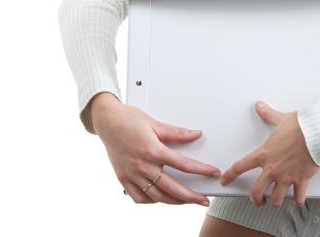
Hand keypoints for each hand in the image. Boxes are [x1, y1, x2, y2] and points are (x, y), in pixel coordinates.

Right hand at [90, 92, 221, 206]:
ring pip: (156, 197)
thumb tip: (196, 134)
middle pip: (172, 188)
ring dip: (174, 201)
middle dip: (191, 196)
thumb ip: (177, 133)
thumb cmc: (128, 119)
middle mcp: (143, 166)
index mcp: (153, 151)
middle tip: (204, 200)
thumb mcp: (155, 123)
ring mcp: (132, 175)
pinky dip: (151, 201)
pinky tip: (159, 199)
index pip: (183, 165)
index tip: (213, 173)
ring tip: (186, 201)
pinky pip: (138, 197)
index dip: (202, 170)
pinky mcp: (123, 179)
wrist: (106, 121)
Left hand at [220, 101, 319, 207]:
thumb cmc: (300, 127)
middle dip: (255, 199)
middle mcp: (273, 169)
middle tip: (257, 200)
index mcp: (264, 154)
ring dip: (275, 202)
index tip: (225, 180)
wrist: (316, 133)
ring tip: (275, 201)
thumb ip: (268, 114)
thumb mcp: (280, 119)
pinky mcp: (301, 180)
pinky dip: (298, 200)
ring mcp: (287, 177)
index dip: (230, 175)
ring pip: (276, 199)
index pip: (240, 167)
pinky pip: (298, 197)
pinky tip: (297, 200)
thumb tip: (260, 106)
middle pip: (256, 192)